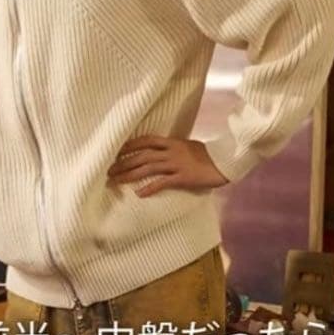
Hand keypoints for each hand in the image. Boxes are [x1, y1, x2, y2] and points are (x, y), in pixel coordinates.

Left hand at [107, 134, 227, 196]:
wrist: (225, 161)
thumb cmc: (207, 155)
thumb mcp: (187, 146)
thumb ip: (172, 148)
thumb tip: (159, 152)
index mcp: (172, 142)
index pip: (145, 140)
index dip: (129, 145)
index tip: (115, 151)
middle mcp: (171, 152)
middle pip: (142, 155)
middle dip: (123, 162)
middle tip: (108, 170)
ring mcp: (177, 164)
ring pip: (148, 168)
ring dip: (130, 174)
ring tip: (116, 181)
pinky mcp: (183, 177)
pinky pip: (163, 182)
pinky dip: (150, 188)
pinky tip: (139, 194)